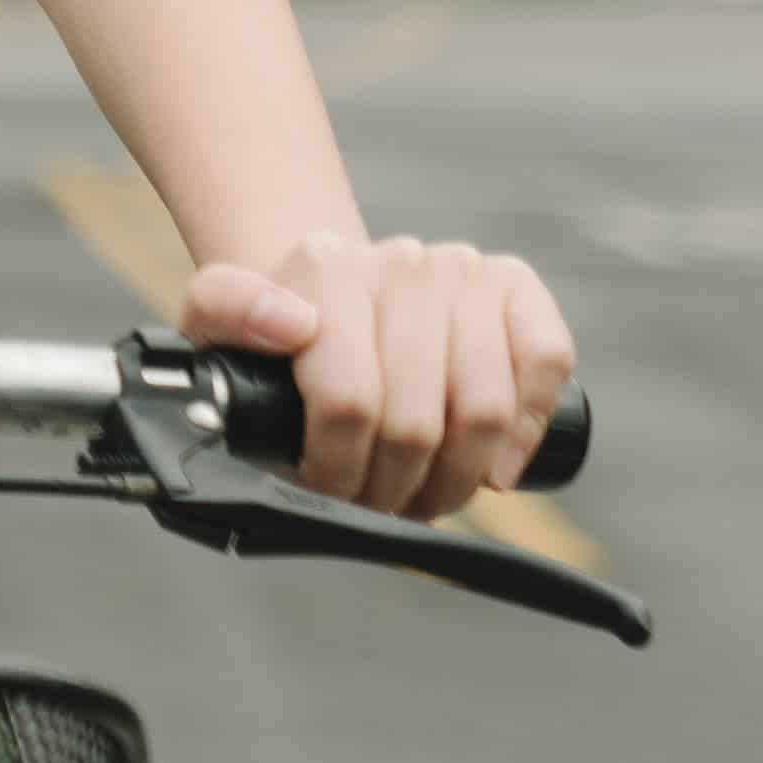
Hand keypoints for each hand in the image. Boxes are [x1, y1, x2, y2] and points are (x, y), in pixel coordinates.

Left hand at [181, 233, 575, 519]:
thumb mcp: (215, 324)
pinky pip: (548, 360)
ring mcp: (464, 269)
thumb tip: (295, 324)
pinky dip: (527, 429)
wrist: (326, 298)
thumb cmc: (272, 336)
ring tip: (425, 493)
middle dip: (395, 486)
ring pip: (485, 407)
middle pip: (417, 420)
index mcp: (326, 267)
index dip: (339, 470)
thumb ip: (223, 312)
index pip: (348, 401)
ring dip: (457, 478)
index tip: (327, 491)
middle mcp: (401, 260)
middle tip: (378, 503)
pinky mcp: (516, 288)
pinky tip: (497, 465)